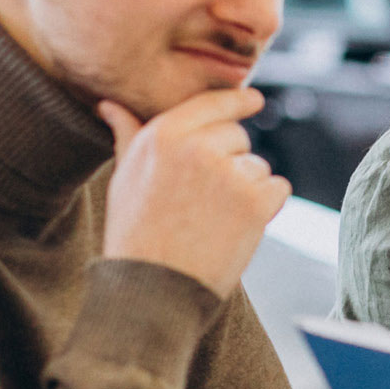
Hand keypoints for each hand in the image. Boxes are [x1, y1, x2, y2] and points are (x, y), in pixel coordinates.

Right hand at [97, 88, 286, 295]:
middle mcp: (197, 146)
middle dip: (231, 161)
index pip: (212, 103)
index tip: (254, 99)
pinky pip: (277, 188)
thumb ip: (129, 136)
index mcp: (163, 135)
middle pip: (238, 135)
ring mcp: (228, 173)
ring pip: (258, 165)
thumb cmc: (135, 235)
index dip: (237, 100)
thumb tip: (111, 106)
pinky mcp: (255, 200)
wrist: (154, 289)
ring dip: (247, 188)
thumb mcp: (125, 178)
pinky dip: (266, 208)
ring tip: (212, 219)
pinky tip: (235, 228)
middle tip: (203, 200)